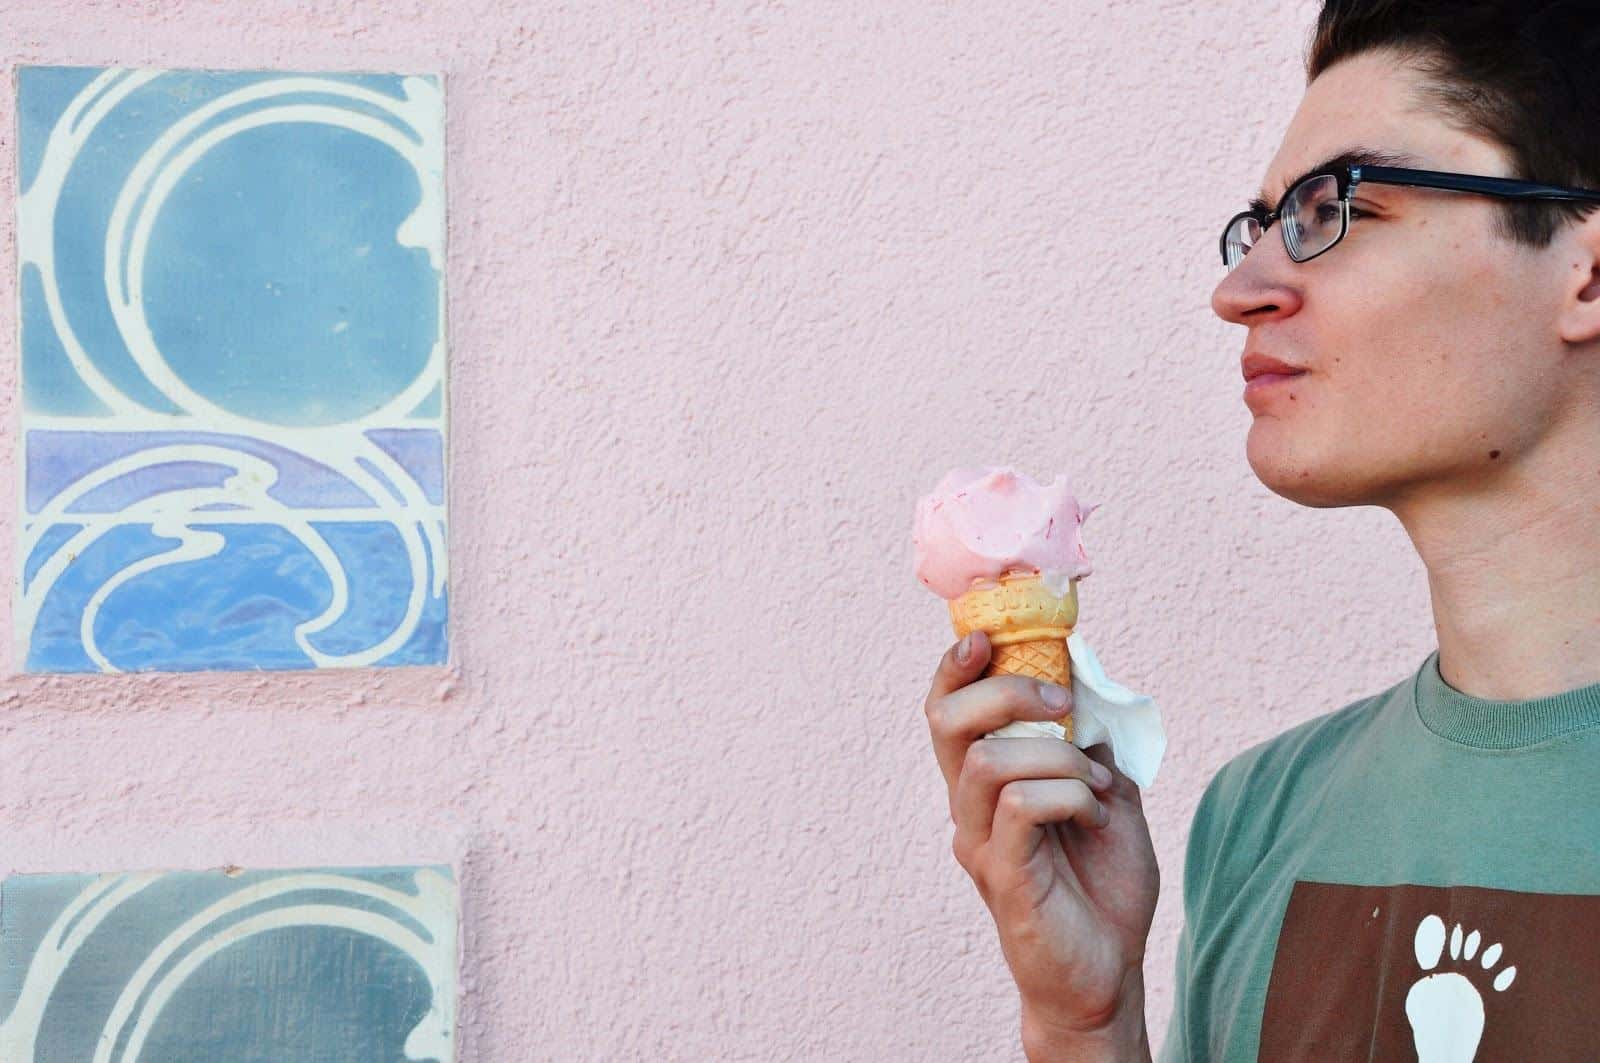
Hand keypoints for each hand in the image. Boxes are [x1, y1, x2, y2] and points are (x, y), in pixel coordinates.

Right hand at [925, 629, 1158, 1053]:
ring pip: (988, 760)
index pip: (946, 713)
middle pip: (948, 724)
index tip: (987, 637)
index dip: (955, 668)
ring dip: (1057, 757)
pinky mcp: (1005, 876)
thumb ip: (1093, 753)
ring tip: (1097, 787)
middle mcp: (970, 811)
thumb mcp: (1111, 805)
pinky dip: (1068, 795)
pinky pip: (1021, 807)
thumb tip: (1091, 700)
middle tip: (1060, 705)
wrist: (1107, 977)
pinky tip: (1097, 817)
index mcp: (986, 788)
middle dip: (1006, 692)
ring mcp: (982, 844)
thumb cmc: (1101, 895)